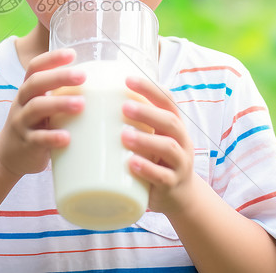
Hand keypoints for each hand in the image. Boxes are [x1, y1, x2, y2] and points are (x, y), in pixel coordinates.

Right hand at [0, 49, 85, 176]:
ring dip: (59, 104)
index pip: (35, 67)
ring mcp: (22, 123)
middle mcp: (22, 102)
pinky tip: (67, 137)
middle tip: (82, 76)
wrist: (7, 156)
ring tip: (81, 104)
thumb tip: (100, 86)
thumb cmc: (34, 126)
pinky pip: (37, 139)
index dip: (52, 58)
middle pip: (36, 83)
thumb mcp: (41, 106)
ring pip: (36, 108)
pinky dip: (52, 137)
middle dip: (59, 77)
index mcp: (28, 90)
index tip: (72, 54)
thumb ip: (60, 95)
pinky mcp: (26, 144)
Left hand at [121, 75, 197, 214]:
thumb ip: (133, 123)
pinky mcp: (172, 184)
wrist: (180, 196)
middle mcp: (181, 140)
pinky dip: (148, 170)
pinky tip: (132, 164)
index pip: (167, 100)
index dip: (150, 88)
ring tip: (124, 136)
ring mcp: (180, 163)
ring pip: (168, 147)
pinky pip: (163, 176)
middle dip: (147, 112)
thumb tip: (93, 104)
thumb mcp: (152, 138)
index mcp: (174, 125)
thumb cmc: (157, 160)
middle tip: (123, 107)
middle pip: (170, 120)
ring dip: (146, 140)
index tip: (127, 79)